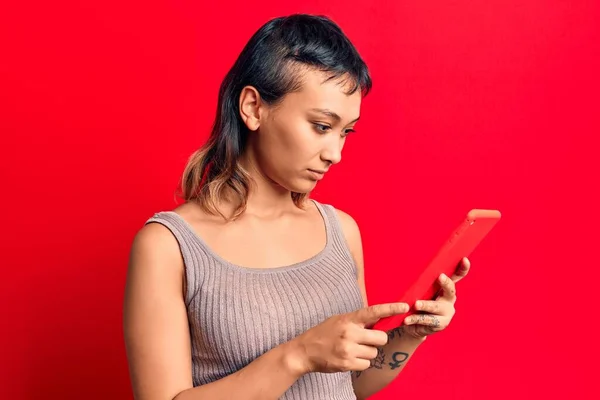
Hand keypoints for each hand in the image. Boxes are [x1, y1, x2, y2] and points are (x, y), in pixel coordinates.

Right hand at [292, 302, 409, 373]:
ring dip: (367, 352)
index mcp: (348, 319)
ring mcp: (348, 349)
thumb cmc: (323, 333)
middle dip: (377, 340)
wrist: (304, 351)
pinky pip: (366, 364)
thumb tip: (378, 320)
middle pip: (381, 338)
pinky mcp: (347, 364)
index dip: (390, 308)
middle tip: (366, 340)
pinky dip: (361, 363)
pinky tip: (349, 358)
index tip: (404, 306)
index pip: (373, 312)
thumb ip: (357, 320)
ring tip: (352, 349)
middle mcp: (350, 333)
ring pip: (374, 352)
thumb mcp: (338, 320)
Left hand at [403, 257, 470, 338]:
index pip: (457, 277)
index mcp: (446, 289)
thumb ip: (421, 281)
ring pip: (436, 307)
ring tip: (417, 304)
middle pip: (450, 290)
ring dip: (426, 305)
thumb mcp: (420, 290)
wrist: (413, 325)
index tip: (464, 259)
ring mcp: (446, 313)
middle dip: (446, 283)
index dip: (462, 268)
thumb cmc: (417, 302)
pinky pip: (426, 320)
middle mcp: (449, 300)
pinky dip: (415, 319)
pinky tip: (407, 319)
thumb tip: (411, 263)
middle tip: (440, 276)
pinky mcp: (440, 324)